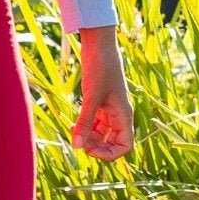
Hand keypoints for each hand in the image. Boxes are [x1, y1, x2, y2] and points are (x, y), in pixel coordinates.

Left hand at [70, 27, 133, 163]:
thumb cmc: (100, 68)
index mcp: (124, 115)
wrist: (99, 45)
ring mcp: (109, 109)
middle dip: (96, 146)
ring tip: (74, 130)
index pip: (125, 146)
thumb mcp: (91, 97)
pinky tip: (73, 124)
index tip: (91, 150)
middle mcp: (119, 115)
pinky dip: (85, 127)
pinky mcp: (99, 103)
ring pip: (101, 134)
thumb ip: (85, 123)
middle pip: (112, 143)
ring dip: (88, 137)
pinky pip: (94, 123)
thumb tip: (77, 147)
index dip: (110, 154)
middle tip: (79, 142)